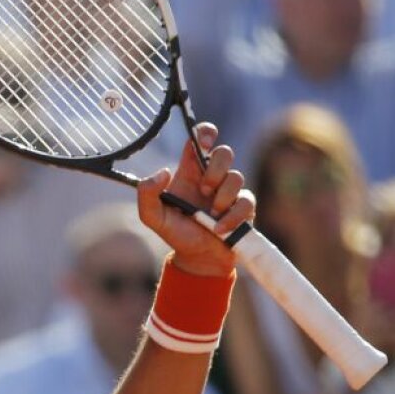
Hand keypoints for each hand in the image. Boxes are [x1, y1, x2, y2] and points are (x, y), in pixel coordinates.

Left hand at [136, 124, 254, 277]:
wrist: (198, 259)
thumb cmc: (176, 233)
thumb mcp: (153, 216)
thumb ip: (146, 194)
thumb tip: (164, 172)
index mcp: (190, 172)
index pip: (201, 139)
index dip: (205, 134)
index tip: (203, 145)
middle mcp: (211, 177)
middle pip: (224, 152)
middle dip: (216, 168)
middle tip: (204, 189)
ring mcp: (230, 191)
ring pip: (237, 176)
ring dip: (222, 197)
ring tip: (210, 216)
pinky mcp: (244, 207)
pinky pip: (247, 201)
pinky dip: (232, 216)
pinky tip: (219, 229)